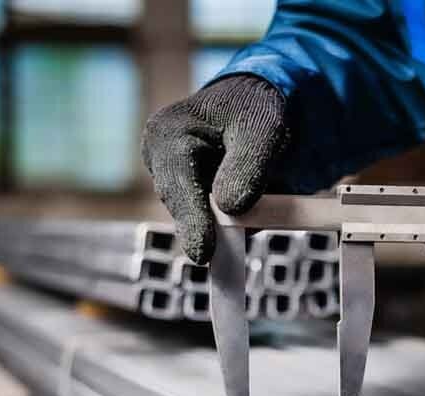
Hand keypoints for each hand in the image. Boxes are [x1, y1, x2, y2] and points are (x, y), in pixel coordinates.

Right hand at [141, 75, 287, 263]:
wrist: (257, 107)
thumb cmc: (256, 110)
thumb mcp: (263, 127)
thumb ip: (248, 165)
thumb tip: (230, 208)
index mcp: (167, 135)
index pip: (176, 183)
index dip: (191, 218)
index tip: (203, 252)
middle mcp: (161, 161)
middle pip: (183, 206)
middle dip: (207, 228)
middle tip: (224, 260)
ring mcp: (174, 183)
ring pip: (200, 218)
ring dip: (226, 225)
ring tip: (254, 219)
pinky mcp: (192, 199)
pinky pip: (211, 222)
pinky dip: (232, 226)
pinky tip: (254, 214)